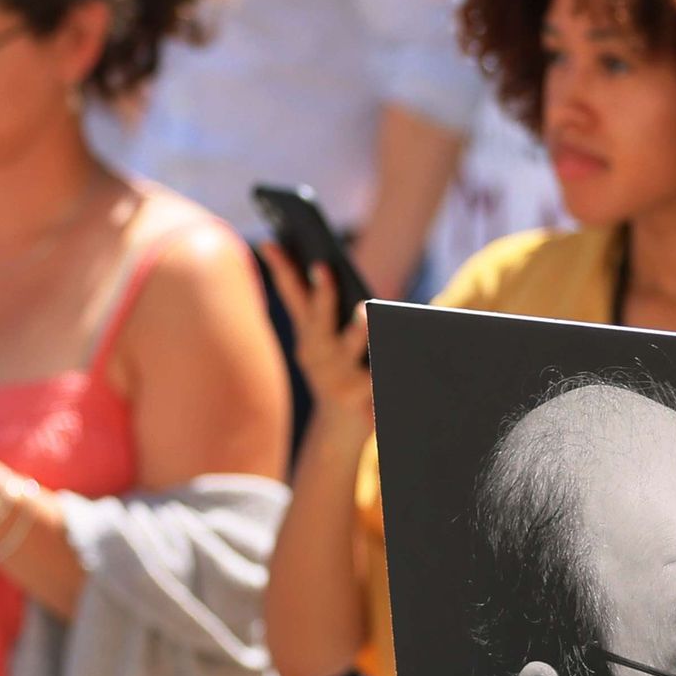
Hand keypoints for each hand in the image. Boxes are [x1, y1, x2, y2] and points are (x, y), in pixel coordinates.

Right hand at [260, 238, 372, 431]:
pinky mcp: (361, 398)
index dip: (280, 268)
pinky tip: (404, 339)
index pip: (291, 295)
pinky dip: (389, 357)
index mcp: (308, 336)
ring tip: (365, 309)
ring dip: (358, 327)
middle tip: (322, 268)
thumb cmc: (338, 375)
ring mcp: (337, 377)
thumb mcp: (325, 345)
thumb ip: (326, 314)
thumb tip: (338, 280)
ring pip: (350, 346)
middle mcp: (317, 354)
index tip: (271, 243)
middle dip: (320, 293)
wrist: (338, 432)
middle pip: (318, 318)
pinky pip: (378, 373)